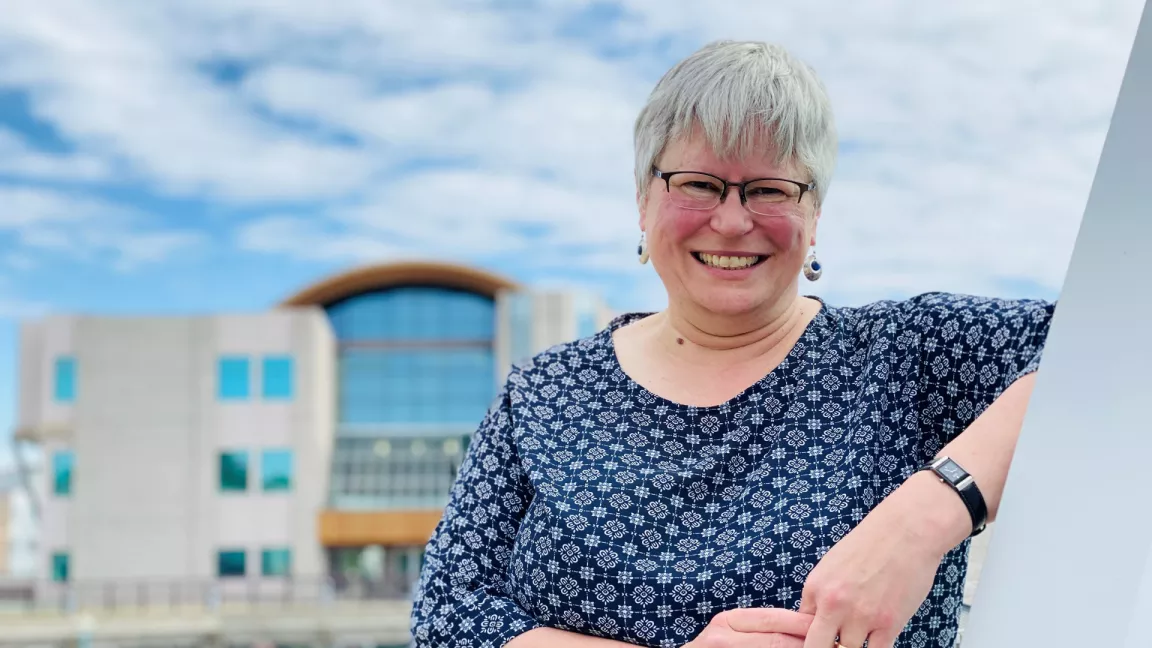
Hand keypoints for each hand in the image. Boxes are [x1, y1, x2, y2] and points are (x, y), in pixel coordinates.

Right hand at [685, 607, 814, 646]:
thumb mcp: (729, 631)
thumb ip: (759, 628)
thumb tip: (803, 627)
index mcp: (728, 620)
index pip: (772, 619)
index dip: (801, 623)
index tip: (825, 627)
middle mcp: (723, 638)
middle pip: (776, 641)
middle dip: (807, 643)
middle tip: (834, 645)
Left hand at [798, 472, 969, 647]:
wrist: (906, 531)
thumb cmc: (870, 544)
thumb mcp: (831, 565)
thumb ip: (821, 595)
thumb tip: (815, 621)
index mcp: (815, 588)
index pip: (800, 628)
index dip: (811, 637)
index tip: (821, 637)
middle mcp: (833, 604)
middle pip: (816, 647)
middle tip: (833, 643)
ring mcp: (860, 616)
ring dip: (852, 646)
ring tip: (861, 633)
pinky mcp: (888, 624)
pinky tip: (877, 639)